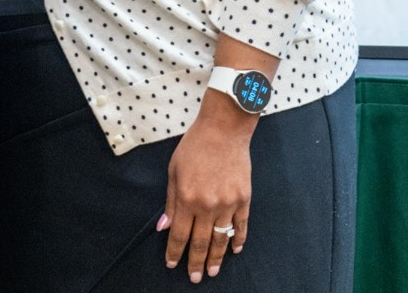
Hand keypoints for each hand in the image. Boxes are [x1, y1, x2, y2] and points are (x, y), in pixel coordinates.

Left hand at [158, 91, 254, 282]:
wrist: (223, 129)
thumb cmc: (195, 146)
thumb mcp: (174, 170)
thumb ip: (170, 201)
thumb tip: (164, 227)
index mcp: (187, 197)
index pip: (180, 234)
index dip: (175, 252)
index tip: (172, 264)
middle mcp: (207, 205)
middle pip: (200, 242)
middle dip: (195, 262)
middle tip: (193, 277)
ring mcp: (228, 203)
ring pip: (221, 239)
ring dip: (216, 258)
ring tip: (211, 272)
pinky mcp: (244, 199)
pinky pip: (241, 226)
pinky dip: (238, 240)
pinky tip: (234, 250)